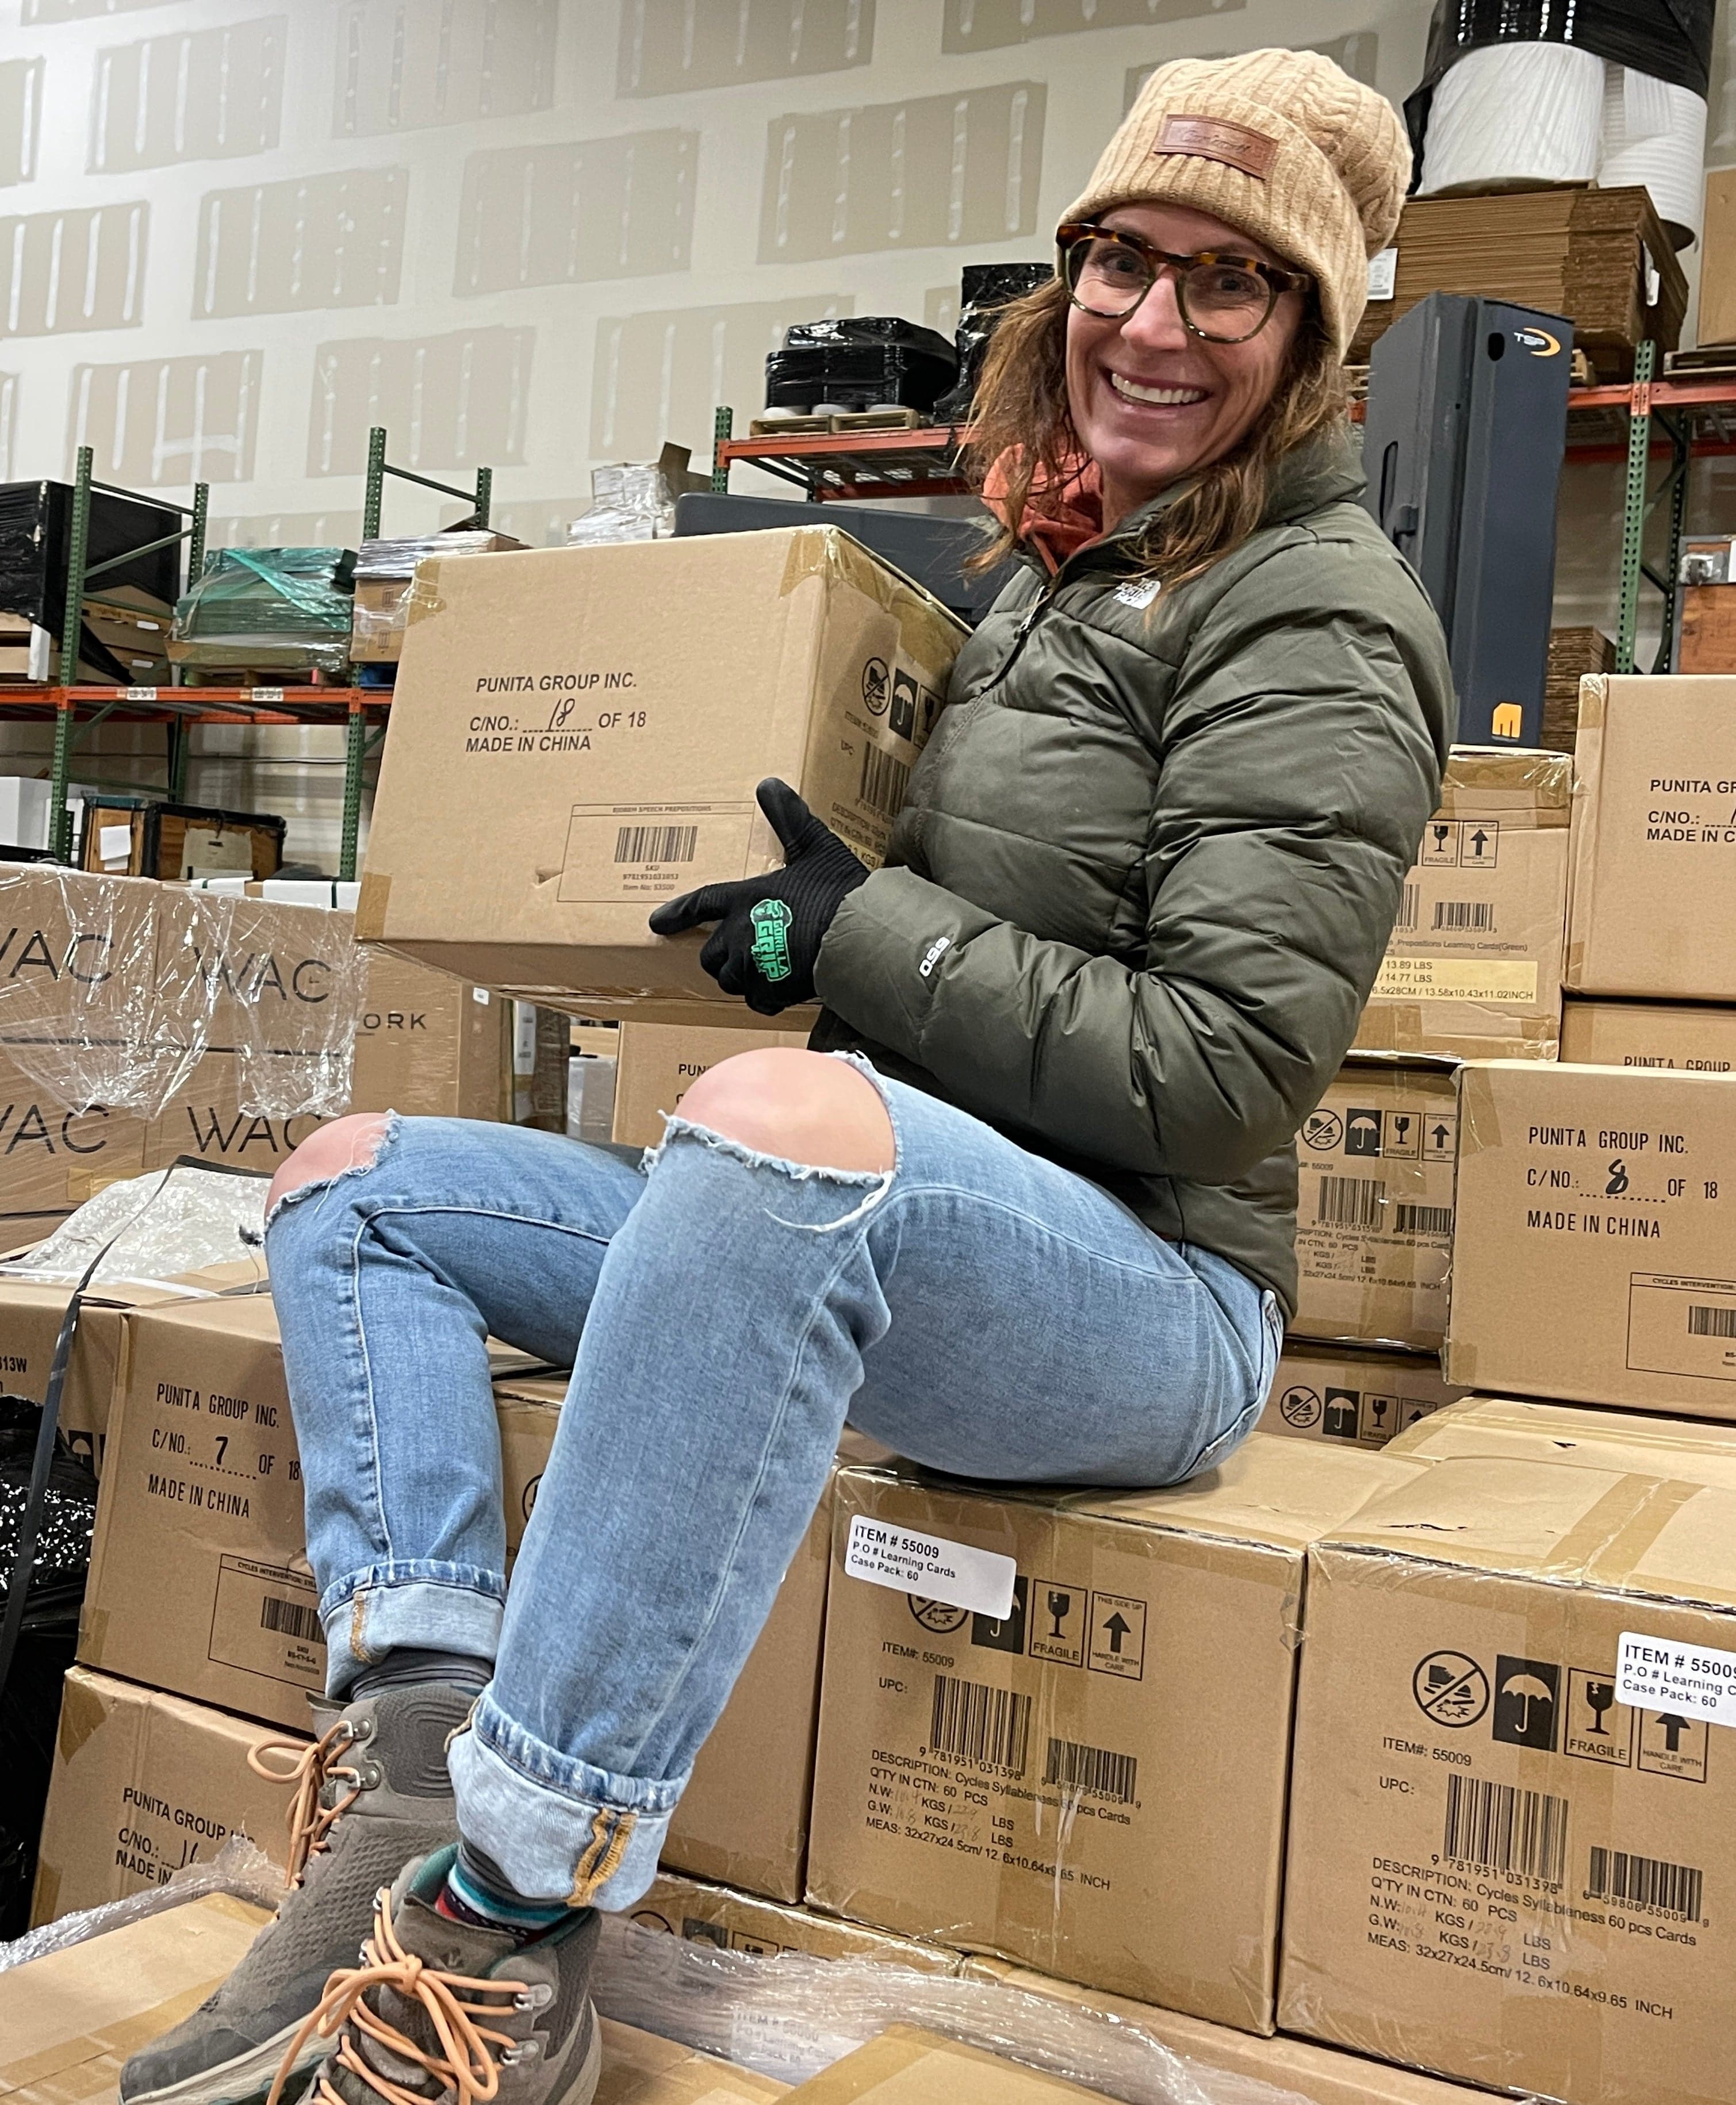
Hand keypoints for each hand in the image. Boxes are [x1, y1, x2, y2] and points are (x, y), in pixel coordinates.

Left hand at [648, 779, 868, 1014]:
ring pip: (729, 979)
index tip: (657, 922)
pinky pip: (756, 1001)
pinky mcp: (771, 991)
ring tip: (761, 972)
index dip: (678, 913)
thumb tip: (769, 784)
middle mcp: (739, 934)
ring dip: (741, 977)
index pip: (700, 903)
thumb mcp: (816, 847)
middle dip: (719, 955)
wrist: (858, 936)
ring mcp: (752, 966)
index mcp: (745, 897)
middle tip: (739, 953)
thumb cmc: (837, 891)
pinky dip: (765, 998)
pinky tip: (781, 992)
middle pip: (710, 954)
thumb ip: (791, 819)